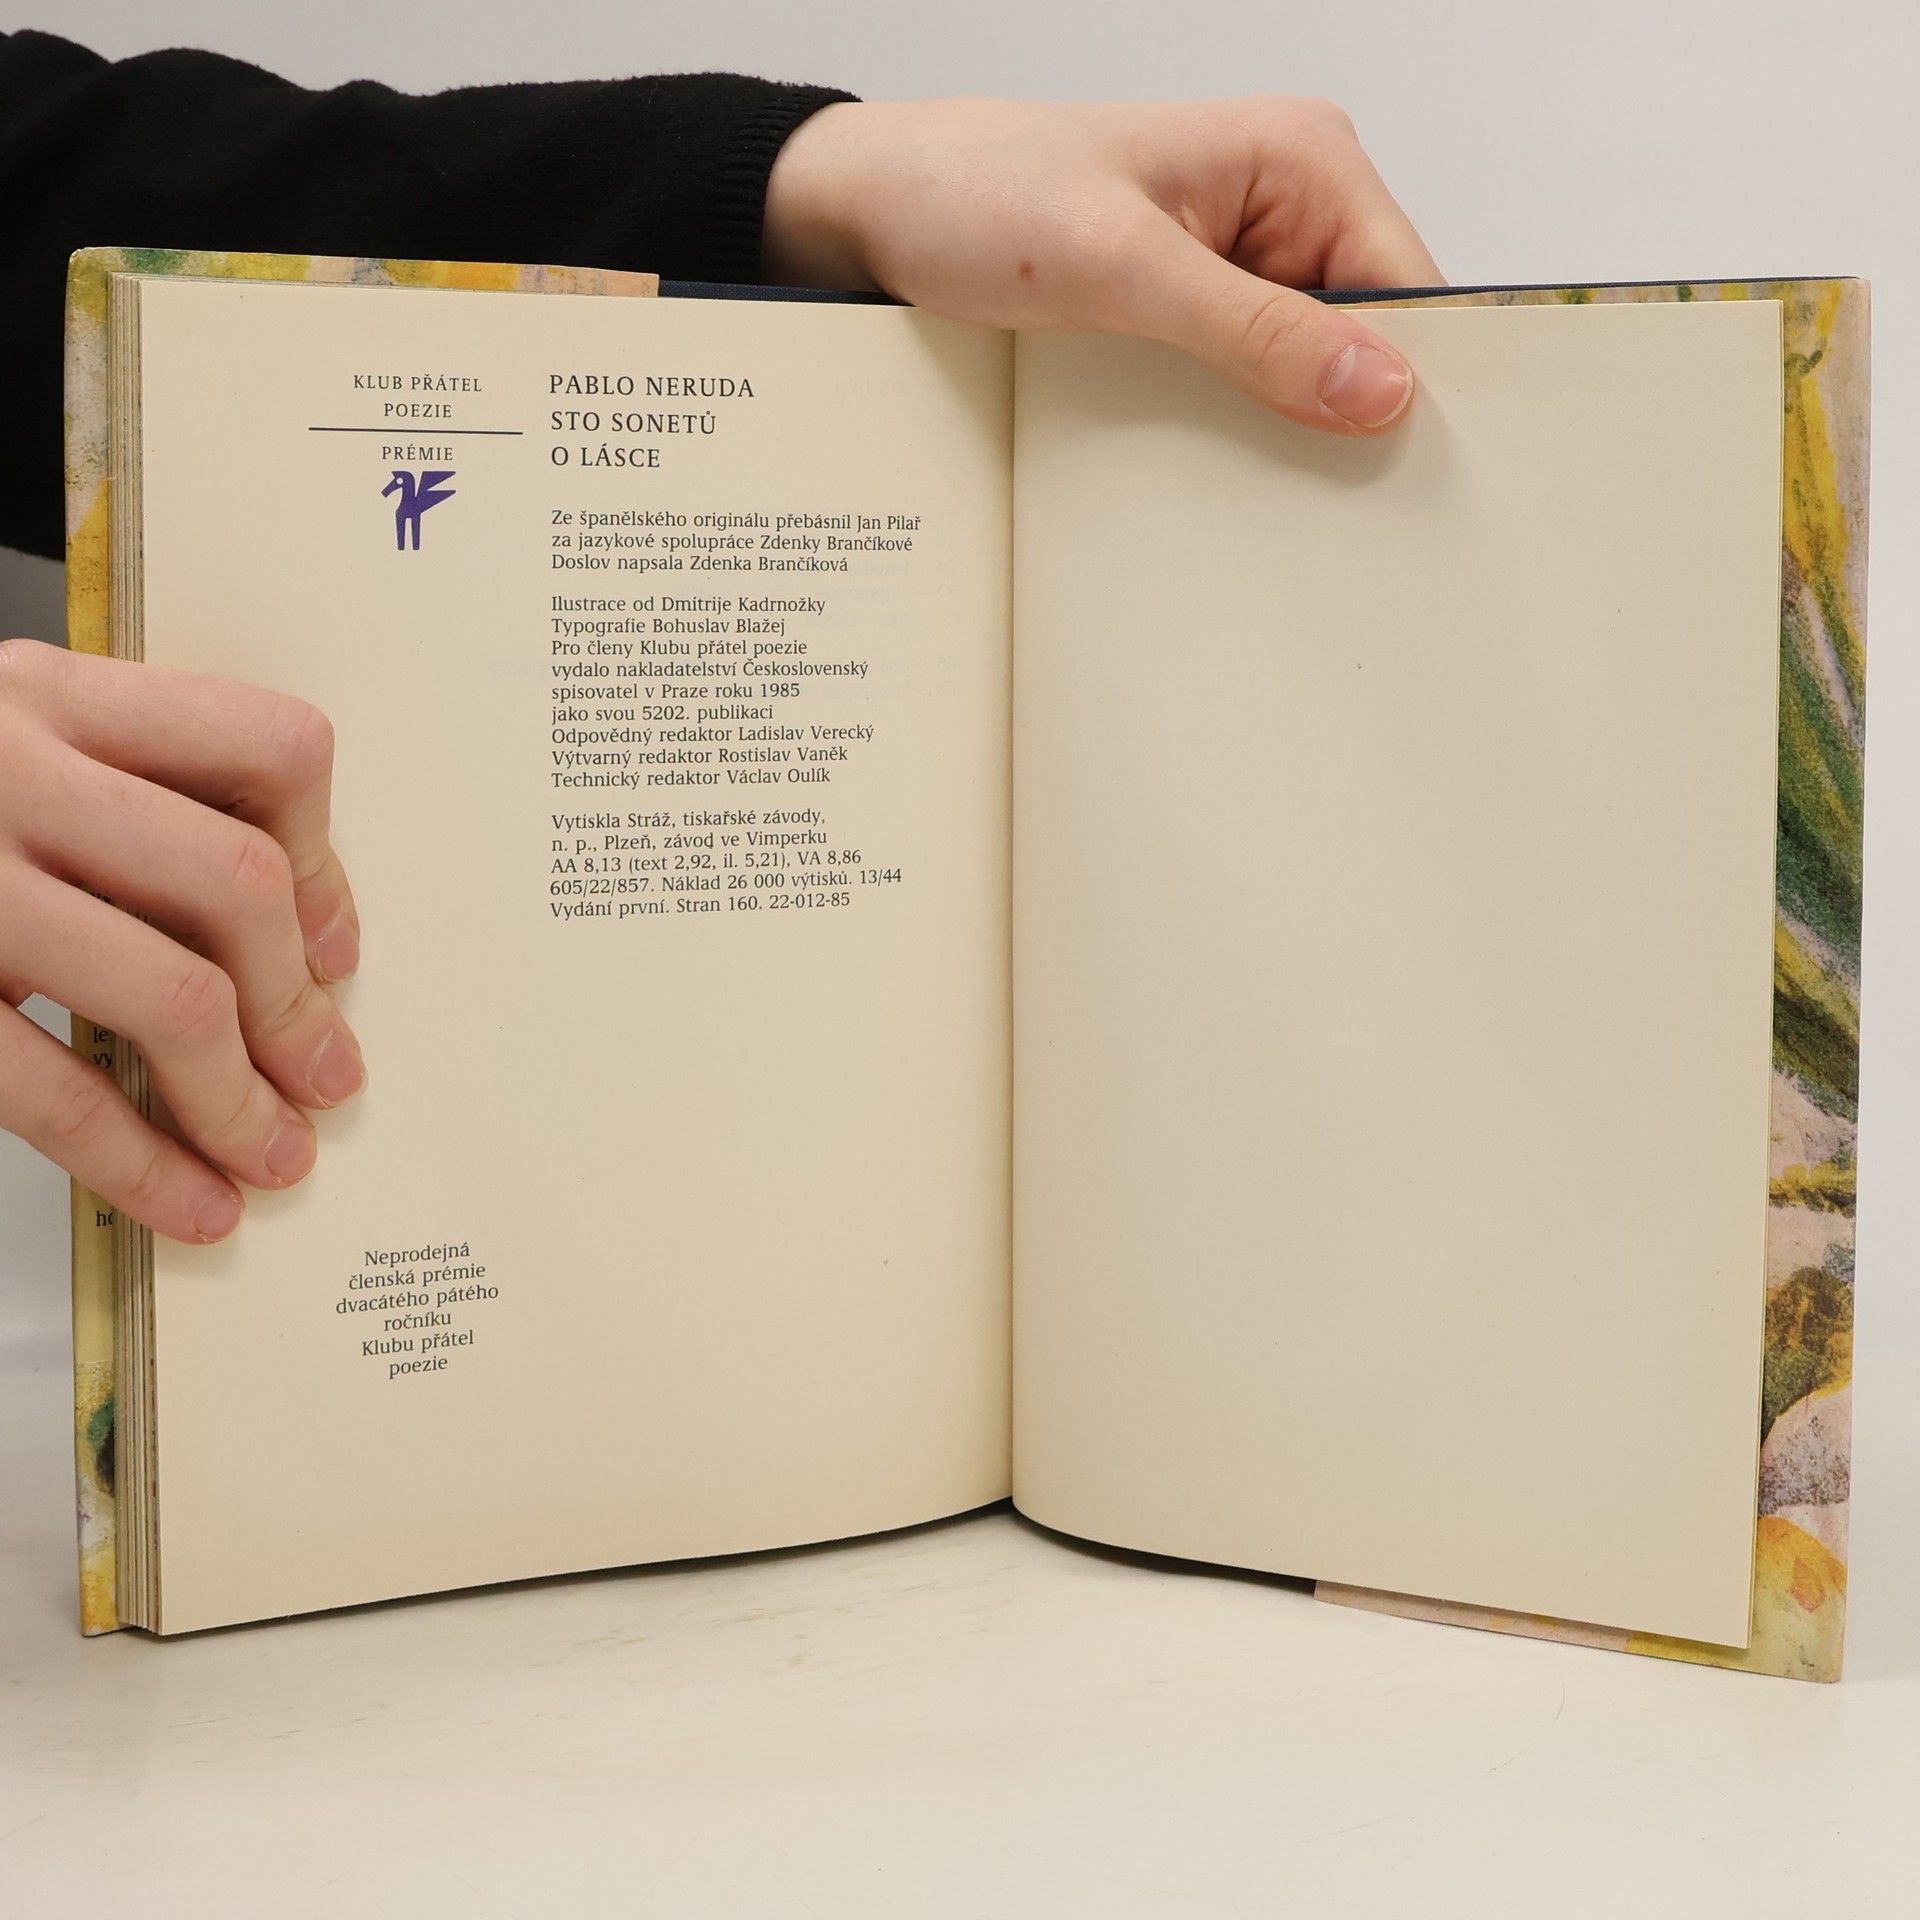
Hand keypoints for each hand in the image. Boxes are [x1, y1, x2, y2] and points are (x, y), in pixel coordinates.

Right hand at [0, 640, 364, 1243]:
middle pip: (236, 885)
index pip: (267, 749)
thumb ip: (118, 789)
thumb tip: (287, 925)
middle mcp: (8, 768)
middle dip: (299, 1003)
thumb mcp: (4, 738)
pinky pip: (45, 1085)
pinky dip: (138, 1159)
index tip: (334, 945)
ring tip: (270, 1153)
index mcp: (52, 694)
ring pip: (167, 992)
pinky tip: (184, 1200)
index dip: (326, 860)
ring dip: (238, 1098)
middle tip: (325, 1074)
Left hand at [764, 96, 1440, 434]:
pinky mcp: (1193, 311)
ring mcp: (1240, 264)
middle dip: (1343, 418)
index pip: (1409, 290)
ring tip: (1255, 487)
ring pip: (1307, 375)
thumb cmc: (977, 197)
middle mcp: (1286, 206)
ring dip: (1283, 432)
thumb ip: (1252, 331)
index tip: (1400, 475)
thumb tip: (1377, 388)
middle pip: (1367, 341)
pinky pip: (1246, 386)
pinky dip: (1234, 429)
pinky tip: (1212, 467)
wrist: (879, 213)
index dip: (1413, 384)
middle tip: (1322, 507)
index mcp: (1300, 159)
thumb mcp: (1118, 270)